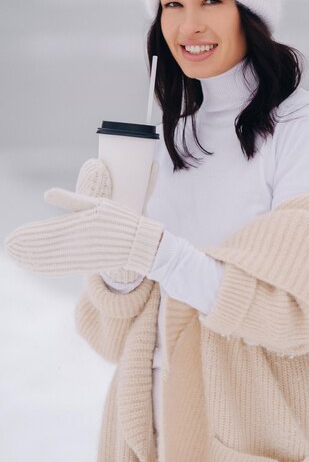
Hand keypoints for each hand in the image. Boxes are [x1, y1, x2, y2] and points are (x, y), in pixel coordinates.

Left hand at [4, 159, 162, 277]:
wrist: (141, 243)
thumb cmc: (120, 219)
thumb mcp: (98, 204)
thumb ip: (71, 200)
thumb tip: (46, 194)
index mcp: (80, 224)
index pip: (48, 230)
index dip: (29, 234)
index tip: (13, 237)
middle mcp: (79, 242)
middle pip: (46, 246)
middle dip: (26, 247)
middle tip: (9, 247)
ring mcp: (83, 255)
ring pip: (52, 259)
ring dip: (33, 259)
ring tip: (18, 257)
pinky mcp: (87, 264)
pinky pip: (63, 267)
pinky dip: (47, 268)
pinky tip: (37, 267)